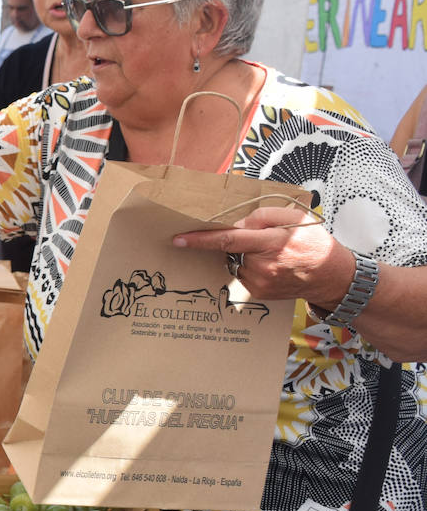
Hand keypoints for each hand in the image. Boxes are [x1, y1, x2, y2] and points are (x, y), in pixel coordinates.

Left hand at [172, 204, 354, 304]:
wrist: (331, 276)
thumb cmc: (312, 243)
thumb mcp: (293, 218)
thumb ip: (261, 217)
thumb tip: (235, 224)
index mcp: (271, 242)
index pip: (228, 239)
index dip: (200, 239)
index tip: (178, 239)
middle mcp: (262, 265)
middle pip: (230, 250)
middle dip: (235, 242)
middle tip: (261, 241)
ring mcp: (258, 282)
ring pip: (235, 262)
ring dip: (243, 255)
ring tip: (272, 255)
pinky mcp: (257, 293)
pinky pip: (241, 275)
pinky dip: (249, 267)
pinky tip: (270, 266)